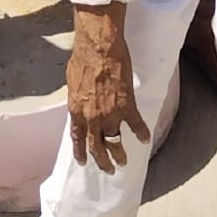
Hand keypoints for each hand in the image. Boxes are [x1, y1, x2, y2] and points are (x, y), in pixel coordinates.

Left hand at [67, 2, 149, 173]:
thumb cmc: (82, 58)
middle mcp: (92, 118)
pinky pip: (136, 125)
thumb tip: (79, 103)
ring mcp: (110, 114)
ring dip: (120, 153)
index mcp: (76, 111)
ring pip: (115, 141)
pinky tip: (145, 138)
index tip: (84, 163)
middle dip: (103, 161)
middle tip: (109, 169)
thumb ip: (76, 97)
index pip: (78, 139)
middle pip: (97, 147)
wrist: (99, 47)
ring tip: (124, 161)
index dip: (81, 153)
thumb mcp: (72, 81)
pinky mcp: (127, 106)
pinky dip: (141, 133)